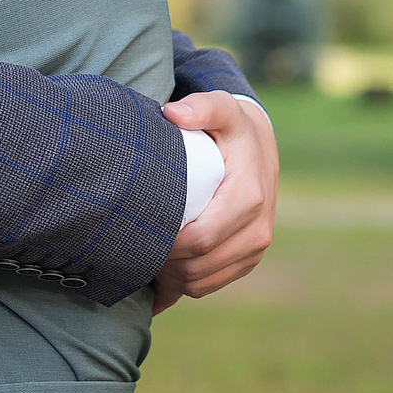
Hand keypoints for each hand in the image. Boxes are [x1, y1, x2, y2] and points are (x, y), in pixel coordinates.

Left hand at [154, 92, 276, 310]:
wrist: (259, 147)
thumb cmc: (231, 128)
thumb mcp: (220, 108)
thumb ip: (201, 106)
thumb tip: (173, 113)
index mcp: (248, 198)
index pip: (200, 239)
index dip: (165, 244)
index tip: (138, 229)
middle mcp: (257, 230)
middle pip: (197, 267)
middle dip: (162, 263)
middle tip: (133, 243)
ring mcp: (254, 250)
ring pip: (201, 283)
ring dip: (169, 276)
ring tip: (145, 251)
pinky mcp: (248, 260)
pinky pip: (209, 285)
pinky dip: (182, 283)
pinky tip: (160, 267)